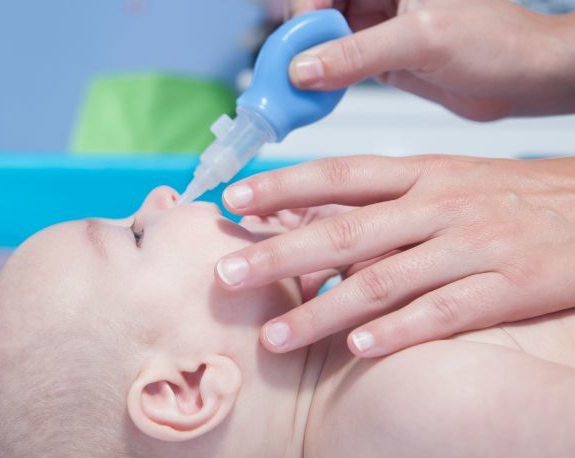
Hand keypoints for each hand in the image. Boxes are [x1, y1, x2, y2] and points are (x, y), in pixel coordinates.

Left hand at [215, 155, 574, 356]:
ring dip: (322, 310)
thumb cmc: (509, 196)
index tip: (233, 201)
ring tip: (275, 337)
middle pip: (346, 232)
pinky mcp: (508, 285)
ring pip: (383, 280)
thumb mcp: (445, 179)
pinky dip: (398, 331)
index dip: (282, 187)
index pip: (339, 175)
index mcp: (422, 173)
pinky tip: (358, 348)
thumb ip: (383, 199)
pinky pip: (444, 313)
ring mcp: (473, 246)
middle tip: (226, 277)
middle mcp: (439, 205)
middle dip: (279, 256)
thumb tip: (311, 216)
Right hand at [289, 0, 574, 119]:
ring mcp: (377, 27)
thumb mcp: (422, 40)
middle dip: (297, 39)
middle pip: (318, 10)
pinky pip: (337, 66)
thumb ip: (358, 53)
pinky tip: (314, 98)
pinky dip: (322, 83)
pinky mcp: (377, 58)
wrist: (523, 79)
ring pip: (323, 39)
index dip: (305, 8)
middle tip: (285, 71)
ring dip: (305, 64)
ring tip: (293, 90)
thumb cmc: (497, 41)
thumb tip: (304, 68)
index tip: (297, 42)